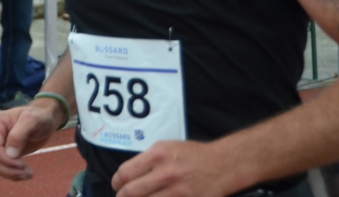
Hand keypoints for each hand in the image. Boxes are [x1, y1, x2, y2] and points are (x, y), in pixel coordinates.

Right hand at [0, 103, 59, 181]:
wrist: (43, 119)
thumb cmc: (38, 117)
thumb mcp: (31, 120)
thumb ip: (19, 135)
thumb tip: (10, 154)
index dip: (6, 160)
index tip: (23, 165)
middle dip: (8, 170)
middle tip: (28, 173)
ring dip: (10, 174)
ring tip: (28, 174)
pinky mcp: (1, 153)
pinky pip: (0, 168)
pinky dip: (11, 174)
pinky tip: (24, 172)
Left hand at [111, 140, 231, 196]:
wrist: (222, 165)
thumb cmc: (192, 155)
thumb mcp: (166, 147)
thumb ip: (146, 160)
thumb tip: (127, 175)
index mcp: (158, 155)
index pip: (125, 173)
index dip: (116, 181)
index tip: (116, 184)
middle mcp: (166, 174)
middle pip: (131, 192)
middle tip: (121, 196)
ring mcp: (178, 192)